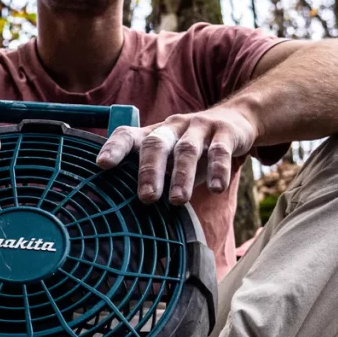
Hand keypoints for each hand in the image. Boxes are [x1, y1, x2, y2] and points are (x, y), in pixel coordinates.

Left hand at [95, 107, 258, 203]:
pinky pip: (220, 151)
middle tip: (147, 197)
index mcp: (153, 133)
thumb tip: (127, 215)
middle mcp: (172, 127)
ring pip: (187, 149)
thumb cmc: (192, 149)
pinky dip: (218, 170)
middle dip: (149, 170)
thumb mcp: (170, 158)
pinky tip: (217, 189)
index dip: (114, 148)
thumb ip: (153, 178)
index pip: (127, 135)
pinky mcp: (225, 132)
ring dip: (181, 175)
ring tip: (178, 200)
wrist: (235, 121)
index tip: (102, 164)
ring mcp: (198, 127)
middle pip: (156, 144)